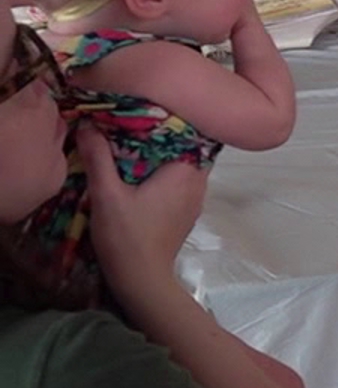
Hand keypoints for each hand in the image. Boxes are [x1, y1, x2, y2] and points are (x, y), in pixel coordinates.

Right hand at [77, 124, 208, 290]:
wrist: (142, 278)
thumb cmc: (127, 236)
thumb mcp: (106, 194)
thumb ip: (98, 158)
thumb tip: (87, 125)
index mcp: (187, 170)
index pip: (185, 131)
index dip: (164, 118)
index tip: (141, 109)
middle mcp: (199, 181)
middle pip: (182, 147)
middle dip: (157, 136)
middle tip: (129, 125)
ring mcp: (195, 198)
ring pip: (180, 165)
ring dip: (158, 157)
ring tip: (130, 145)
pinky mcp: (186, 211)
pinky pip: (177, 182)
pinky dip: (161, 174)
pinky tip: (138, 173)